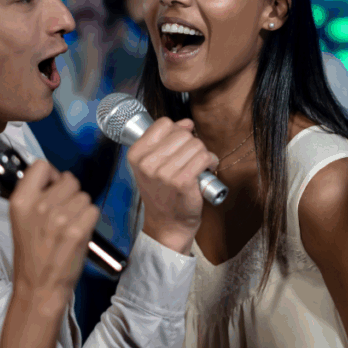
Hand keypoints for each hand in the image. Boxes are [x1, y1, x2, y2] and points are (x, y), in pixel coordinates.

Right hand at [9, 161, 98, 294]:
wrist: (38, 287)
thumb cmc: (32, 254)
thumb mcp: (22, 220)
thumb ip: (35, 196)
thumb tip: (57, 177)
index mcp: (20, 201)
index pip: (41, 165)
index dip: (52, 176)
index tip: (53, 188)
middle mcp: (39, 206)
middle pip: (70, 180)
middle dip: (70, 194)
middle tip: (63, 215)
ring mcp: (59, 218)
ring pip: (84, 196)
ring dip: (81, 209)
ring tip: (69, 227)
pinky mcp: (77, 230)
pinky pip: (93, 210)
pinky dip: (90, 221)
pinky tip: (78, 234)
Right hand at [128, 118, 218, 253]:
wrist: (167, 224)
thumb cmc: (162, 194)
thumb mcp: (152, 165)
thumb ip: (165, 140)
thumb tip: (186, 123)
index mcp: (136, 154)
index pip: (163, 124)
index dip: (177, 131)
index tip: (179, 144)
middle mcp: (147, 163)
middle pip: (182, 133)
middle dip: (192, 143)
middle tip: (191, 159)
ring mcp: (164, 173)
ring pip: (196, 144)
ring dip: (203, 153)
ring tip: (199, 165)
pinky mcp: (182, 182)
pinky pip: (204, 157)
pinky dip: (211, 161)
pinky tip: (207, 169)